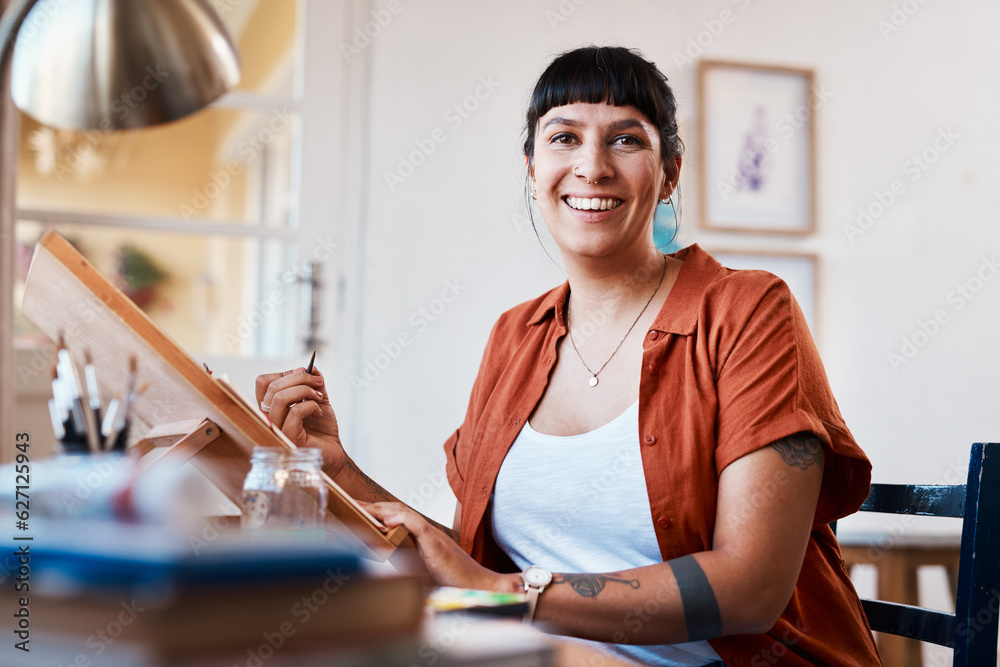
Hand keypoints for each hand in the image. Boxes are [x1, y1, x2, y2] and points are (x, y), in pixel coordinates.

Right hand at [254, 366, 344, 474]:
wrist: (333, 453)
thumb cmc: (322, 430)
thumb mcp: (318, 400)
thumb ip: (314, 384)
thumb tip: (312, 367)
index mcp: (270, 409)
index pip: (262, 383)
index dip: (284, 373)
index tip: (305, 373)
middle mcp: (268, 419)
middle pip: (271, 387)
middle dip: (299, 378)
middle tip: (318, 383)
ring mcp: (276, 430)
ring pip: (280, 398)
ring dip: (305, 391)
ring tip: (318, 398)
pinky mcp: (288, 439)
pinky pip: (295, 412)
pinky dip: (311, 406)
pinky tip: (319, 413)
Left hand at [364, 502, 518, 591]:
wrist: (478, 586)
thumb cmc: (453, 583)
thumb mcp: (424, 575)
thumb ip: (408, 569)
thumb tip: (386, 577)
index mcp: (422, 538)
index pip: (397, 517)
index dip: (378, 512)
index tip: (358, 510)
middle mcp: (426, 532)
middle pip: (398, 510)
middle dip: (374, 506)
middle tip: (352, 503)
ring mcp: (432, 536)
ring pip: (405, 513)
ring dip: (381, 509)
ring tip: (362, 508)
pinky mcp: (436, 545)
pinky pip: (418, 526)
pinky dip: (402, 519)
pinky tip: (387, 520)